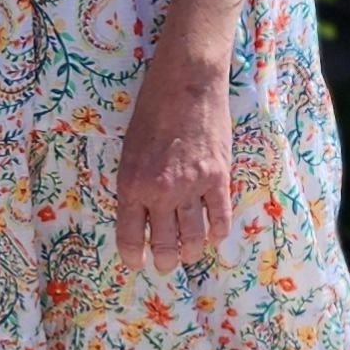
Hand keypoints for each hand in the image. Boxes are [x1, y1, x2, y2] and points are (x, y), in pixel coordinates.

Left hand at [114, 56, 231, 269]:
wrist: (186, 84)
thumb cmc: (151, 112)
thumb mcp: (129, 151)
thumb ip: (135, 185)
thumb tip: (142, 215)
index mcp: (132, 185)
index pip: (129, 236)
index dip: (132, 256)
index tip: (136, 264)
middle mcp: (160, 192)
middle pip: (163, 243)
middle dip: (163, 260)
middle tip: (164, 265)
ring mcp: (191, 187)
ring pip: (193, 237)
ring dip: (190, 252)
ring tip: (188, 256)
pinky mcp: (218, 178)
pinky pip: (220, 218)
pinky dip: (217, 233)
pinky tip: (213, 236)